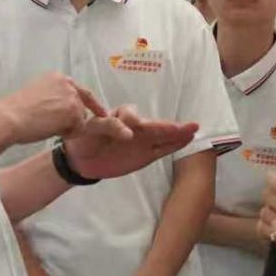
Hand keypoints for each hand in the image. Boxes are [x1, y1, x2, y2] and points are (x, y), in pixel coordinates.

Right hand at [0, 73, 102, 145]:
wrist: (8, 118)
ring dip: (68, 127)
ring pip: (80, 119)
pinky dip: (67, 134)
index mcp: (58, 77)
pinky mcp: (73, 111)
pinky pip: (79, 129)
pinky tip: (50, 130)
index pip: (81, 90)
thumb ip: (54, 96)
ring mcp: (72, 97)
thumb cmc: (16, 110)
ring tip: (46, 127)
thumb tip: (63, 108)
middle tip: (54, 127)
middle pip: (81, 106)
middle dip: (73, 120)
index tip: (101, 112)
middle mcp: (68, 83)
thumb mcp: (37, 94)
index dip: (91, 103)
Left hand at [62, 106, 199, 181]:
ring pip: (162, 136)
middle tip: (186, 126)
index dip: (131, 120)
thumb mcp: (89, 130)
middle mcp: (135, 126)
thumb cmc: (84, 139)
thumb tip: (127, 130)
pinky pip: (162, 149)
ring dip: (178, 133)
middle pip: (152, 126)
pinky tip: (188, 139)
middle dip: (168, 126)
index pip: (128, 115)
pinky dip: (175, 145)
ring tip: (193, 129)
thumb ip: (106, 126)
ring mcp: (143, 141)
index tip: (130, 127)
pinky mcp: (146, 155)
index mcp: (119, 117)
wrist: (82, 160)